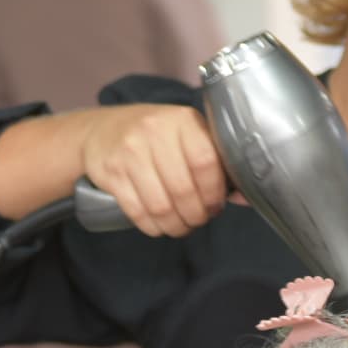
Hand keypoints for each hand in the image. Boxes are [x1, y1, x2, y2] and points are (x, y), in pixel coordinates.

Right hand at [77, 104, 228, 236]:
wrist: (103, 130)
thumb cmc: (157, 137)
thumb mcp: (188, 135)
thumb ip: (217, 162)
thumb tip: (244, 197)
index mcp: (182, 120)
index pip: (205, 163)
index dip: (214, 193)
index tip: (215, 206)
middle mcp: (154, 132)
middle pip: (183, 190)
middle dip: (196, 216)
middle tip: (199, 219)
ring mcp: (129, 152)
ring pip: (160, 207)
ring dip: (176, 226)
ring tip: (182, 225)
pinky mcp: (111, 173)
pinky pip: (138, 213)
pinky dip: (154, 227)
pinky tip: (161, 224)